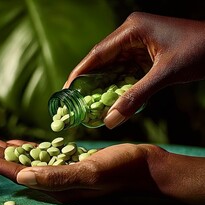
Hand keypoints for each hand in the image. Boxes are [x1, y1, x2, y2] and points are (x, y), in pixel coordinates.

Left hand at [0, 137, 204, 204]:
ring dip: (3, 149)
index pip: (14, 173)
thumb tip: (21, 176)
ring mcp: (59, 170)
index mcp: (54, 186)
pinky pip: (40, 153)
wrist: (145, 166)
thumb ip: (56, 177)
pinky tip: (13, 142)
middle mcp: (52, 180)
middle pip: (13, 166)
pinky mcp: (67, 160)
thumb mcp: (89, 172)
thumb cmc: (121, 169)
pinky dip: (25, 146)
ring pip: (23, 158)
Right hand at [66, 12, 204, 128]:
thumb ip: (136, 98)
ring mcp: (138, 41)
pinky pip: (126, 68)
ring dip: (103, 84)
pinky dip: (118, 83)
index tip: (66, 90)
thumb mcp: (165, 75)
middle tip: (75, 101)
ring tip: (88, 103)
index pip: (97, 53)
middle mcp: (131, 32)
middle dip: (89, 81)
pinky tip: (110, 98)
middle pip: (102, 59)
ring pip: (113, 65)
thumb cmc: (200, 51)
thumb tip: (110, 122)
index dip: (79, 72)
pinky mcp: (146, 50)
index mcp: (131, 29)